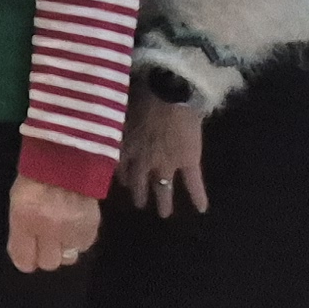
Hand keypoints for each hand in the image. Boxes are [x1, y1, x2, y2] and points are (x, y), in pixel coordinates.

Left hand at [9, 176, 102, 272]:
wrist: (67, 158)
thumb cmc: (34, 177)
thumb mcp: (17, 200)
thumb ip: (20, 228)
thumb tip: (24, 253)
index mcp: (25, 219)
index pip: (23, 259)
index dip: (24, 260)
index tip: (26, 256)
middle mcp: (49, 228)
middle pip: (48, 263)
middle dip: (44, 255)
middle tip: (44, 243)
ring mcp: (72, 229)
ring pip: (68, 258)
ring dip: (63, 249)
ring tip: (60, 233)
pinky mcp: (91, 227)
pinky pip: (84, 246)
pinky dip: (78, 240)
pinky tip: (73, 226)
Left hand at [121, 94, 210, 214]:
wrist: (168, 95)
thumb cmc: (141, 92)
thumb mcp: (121, 108)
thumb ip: (117, 119)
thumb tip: (106, 115)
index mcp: (124, 145)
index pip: (119, 166)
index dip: (122, 175)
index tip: (123, 182)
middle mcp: (142, 159)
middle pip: (139, 181)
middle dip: (138, 194)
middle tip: (139, 204)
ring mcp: (166, 163)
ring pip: (162, 188)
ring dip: (163, 202)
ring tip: (164, 215)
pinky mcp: (188, 162)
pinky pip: (193, 183)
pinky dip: (198, 196)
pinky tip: (202, 209)